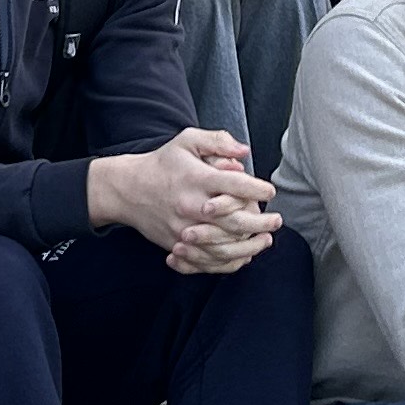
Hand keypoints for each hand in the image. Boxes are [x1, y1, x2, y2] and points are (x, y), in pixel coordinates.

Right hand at [90, 128, 276, 267]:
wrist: (127, 189)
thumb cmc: (163, 163)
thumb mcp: (187, 141)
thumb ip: (217, 141)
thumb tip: (245, 152)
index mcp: (197, 179)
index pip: (235, 185)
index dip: (258, 189)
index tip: (270, 190)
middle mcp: (191, 206)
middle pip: (234, 222)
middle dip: (261, 223)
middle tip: (277, 220)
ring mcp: (183, 230)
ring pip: (223, 247)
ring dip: (250, 246)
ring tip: (265, 240)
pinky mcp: (176, 245)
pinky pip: (206, 261)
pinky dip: (227, 263)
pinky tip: (243, 256)